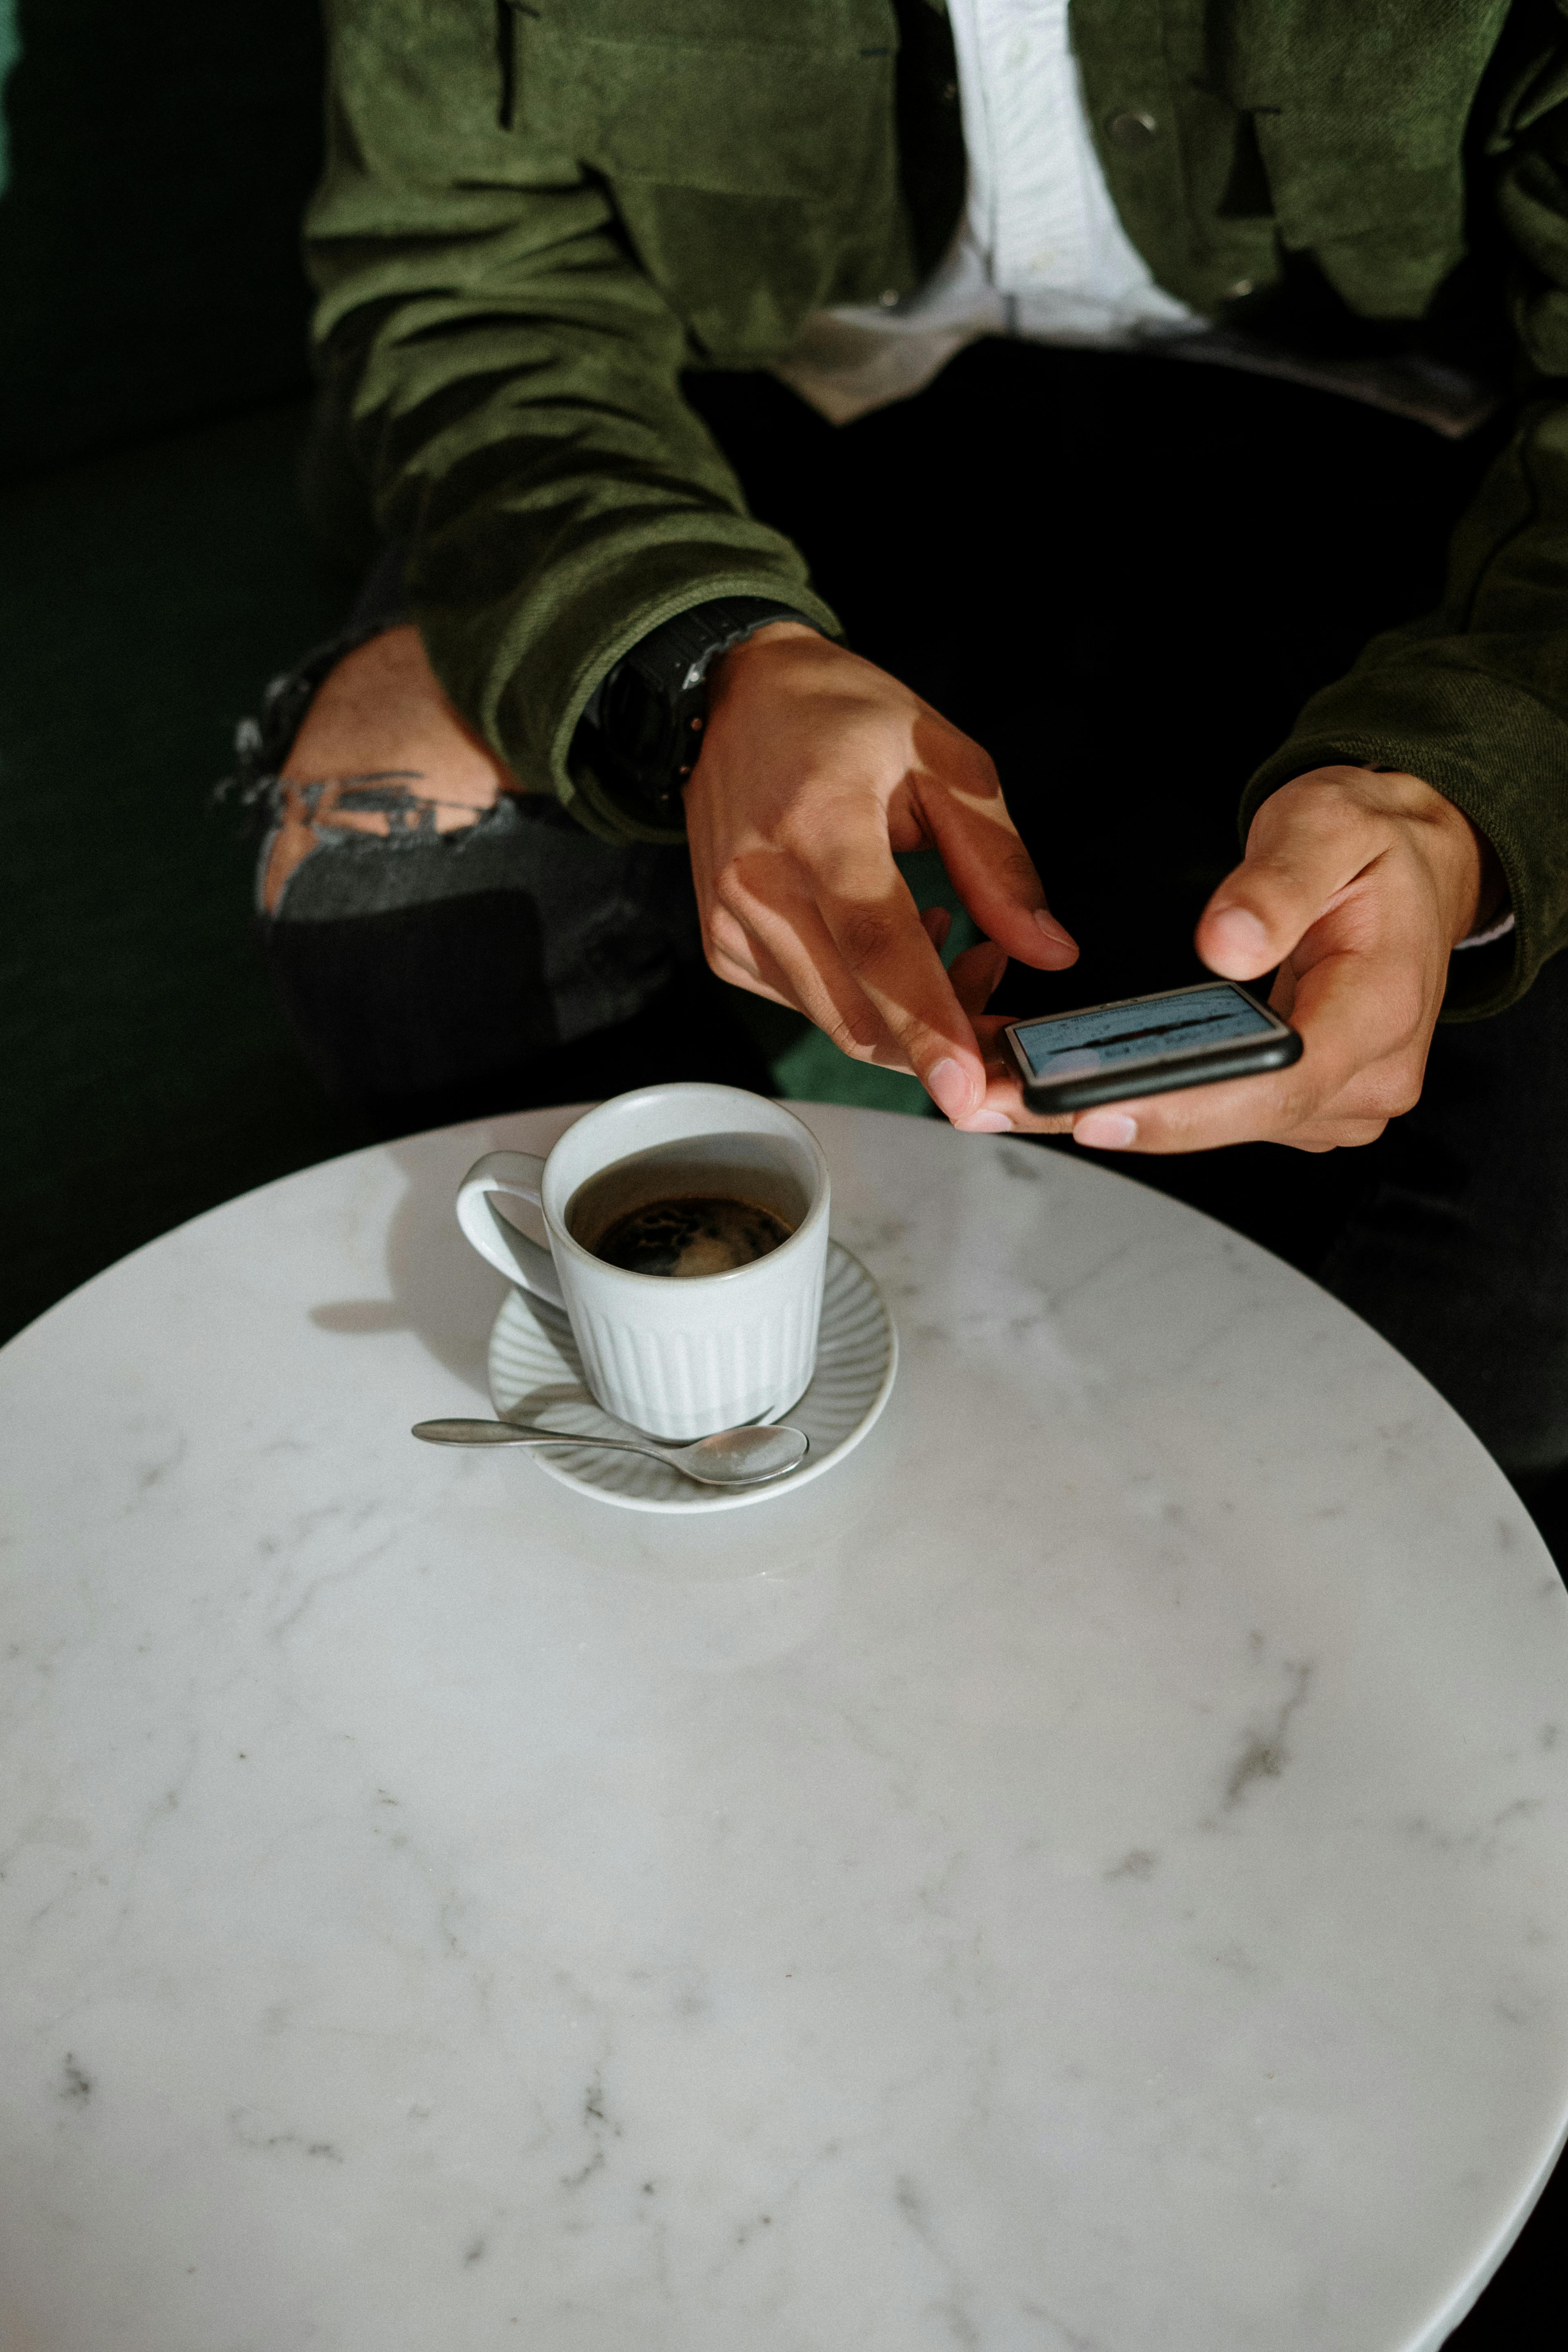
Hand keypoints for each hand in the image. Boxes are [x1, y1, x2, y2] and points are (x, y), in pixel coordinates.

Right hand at [683, 626, 1077, 1125]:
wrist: (730, 696)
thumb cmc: (841, 717)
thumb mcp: (943, 757)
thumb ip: (998, 860)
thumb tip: (1051, 952)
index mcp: (818, 823)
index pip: (876, 944)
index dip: (927, 1023)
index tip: (966, 1089)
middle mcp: (759, 882)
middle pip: (858, 1011)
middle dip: (945, 1041)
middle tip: (1004, 1000)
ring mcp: (731, 923)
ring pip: (839, 1022)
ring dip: (913, 1019)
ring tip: (956, 939)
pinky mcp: (724, 949)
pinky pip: (812, 1006)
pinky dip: (869, 999)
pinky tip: (894, 940)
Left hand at [964, 765, 1498, 1152]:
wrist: (1415, 868)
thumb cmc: (1372, 846)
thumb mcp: (1328, 825)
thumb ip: (1277, 882)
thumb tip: (1226, 945)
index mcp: (1381, 1010)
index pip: (1277, 1082)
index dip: (1183, 1107)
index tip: (1094, 1111)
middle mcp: (1365, 1076)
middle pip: (1234, 1119)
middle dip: (1118, 1114)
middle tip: (1006, 1103)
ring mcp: (1335, 1099)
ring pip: (1217, 1126)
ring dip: (1119, 1110)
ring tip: (1018, 1091)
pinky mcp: (1302, 1104)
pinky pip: (1219, 1114)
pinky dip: (1149, 1099)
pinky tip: (1074, 1082)